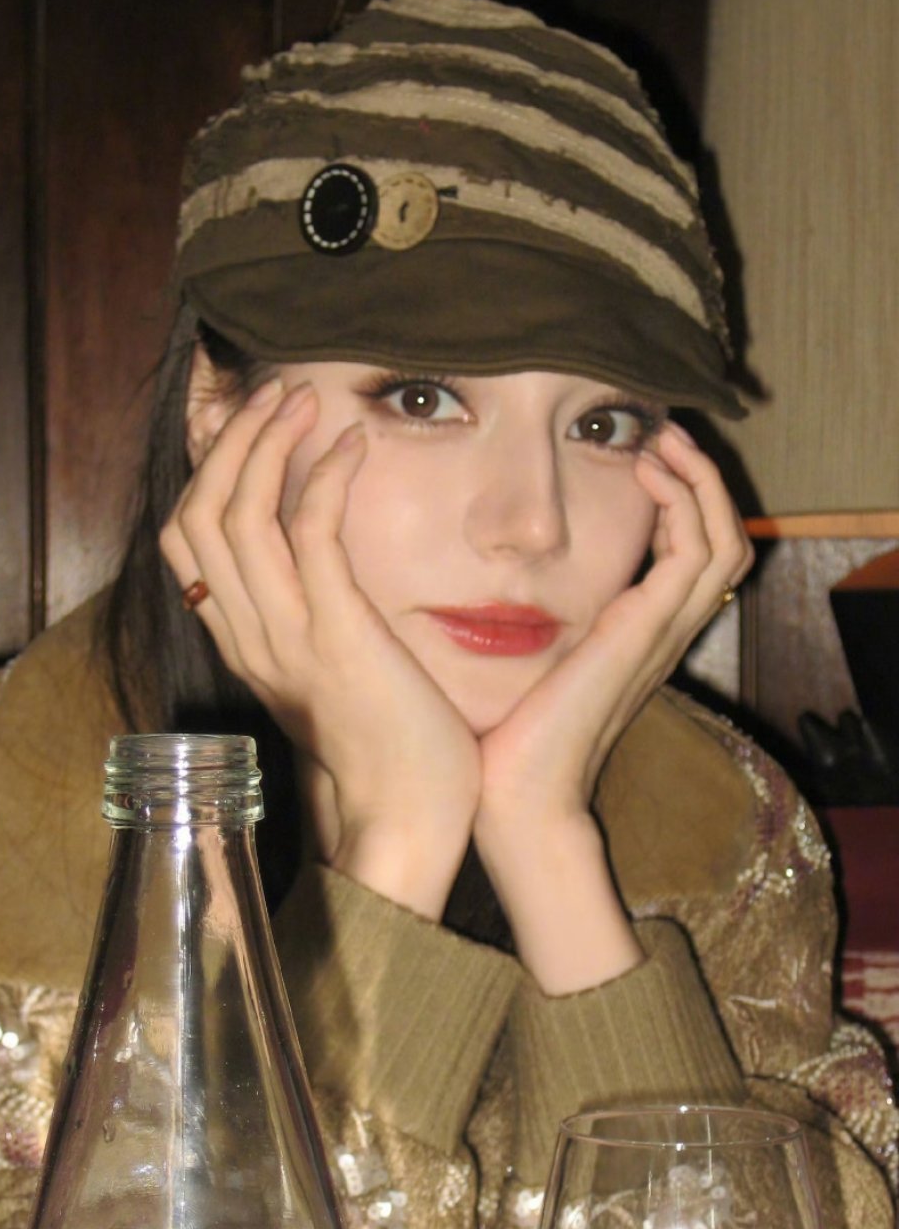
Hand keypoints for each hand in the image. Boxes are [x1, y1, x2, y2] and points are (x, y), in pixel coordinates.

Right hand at [160, 378, 480, 916]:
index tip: (239, 425)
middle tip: (272, 393)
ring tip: (299, 399)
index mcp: (245, 643)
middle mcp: (249, 635)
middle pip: (197, 515)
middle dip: (228, 442)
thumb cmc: (388, 751)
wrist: (406, 822)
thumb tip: (323, 574)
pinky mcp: (336, 635)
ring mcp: (286, 636)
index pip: (188, 543)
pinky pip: (311, 534)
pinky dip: (324, 478)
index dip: (204, 473)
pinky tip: (351, 445)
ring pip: (236, 515)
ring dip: (264, 443)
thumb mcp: (330, 677)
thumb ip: (312, 624)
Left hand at [472, 425, 752, 990]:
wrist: (517, 793)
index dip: (683, 503)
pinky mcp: (644, 629)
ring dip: (699, 481)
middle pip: (725, 545)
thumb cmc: (511, 735)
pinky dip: (680, 502)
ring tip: (661, 441)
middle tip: (664, 436)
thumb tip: (503, 582)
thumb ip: (542, 623)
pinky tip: (644, 474)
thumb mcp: (533, 661)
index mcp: (640, 638)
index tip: (644, 458)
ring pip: (722, 541)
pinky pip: (692, 551)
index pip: (694, 559)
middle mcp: (662, 633)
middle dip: (703, 482)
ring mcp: (661, 633)